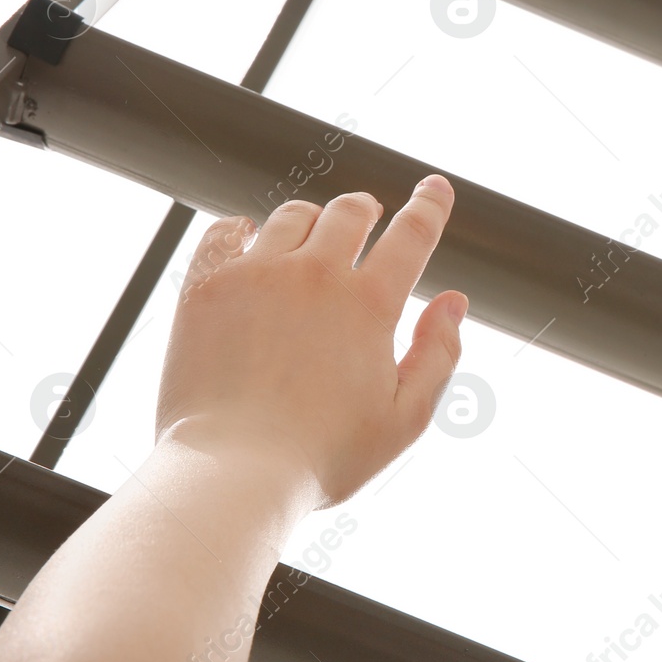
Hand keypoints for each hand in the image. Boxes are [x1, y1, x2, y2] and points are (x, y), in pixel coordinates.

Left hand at [155, 177, 466, 507]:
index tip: (435, 188)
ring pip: (292, 216)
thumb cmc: (322, 456)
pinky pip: (226, 231)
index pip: (412, 234)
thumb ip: (439, 354)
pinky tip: (249, 239)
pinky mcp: (207, 286)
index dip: (430, 206)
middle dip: (365, 210)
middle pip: (350, 211)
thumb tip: (453, 302)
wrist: (231, 473)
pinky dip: (244, 228)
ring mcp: (257, 275)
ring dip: (310, 221)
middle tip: (366, 219)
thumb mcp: (405, 417)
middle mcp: (316, 275)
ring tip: (309, 240)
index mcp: (370, 305)